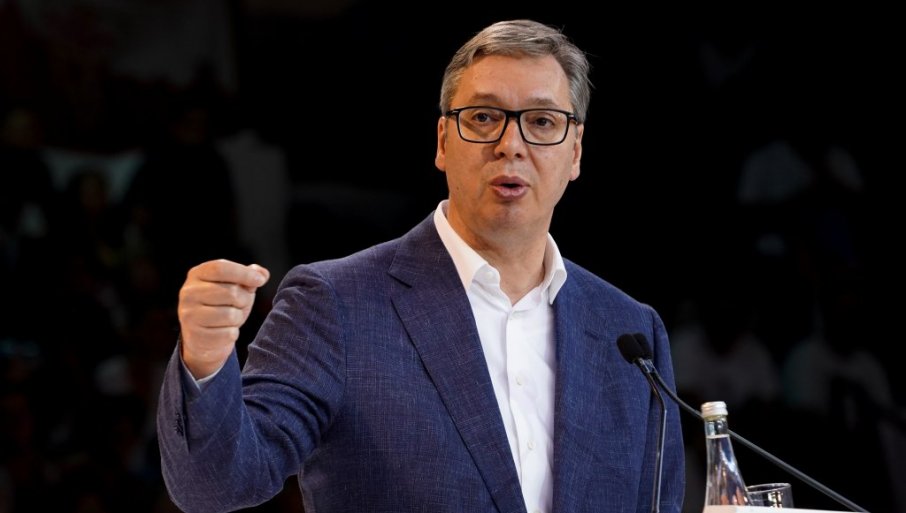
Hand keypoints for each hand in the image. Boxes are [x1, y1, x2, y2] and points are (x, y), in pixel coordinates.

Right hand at [177, 259, 269, 378]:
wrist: (205, 337)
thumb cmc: (223, 306)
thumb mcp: (236, 287)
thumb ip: (249, 277)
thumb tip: (262, 273)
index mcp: (197, 274)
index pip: (220, 268)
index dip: (244, 273)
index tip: (261, 280)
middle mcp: (188, 293)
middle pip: (230, 292)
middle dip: (244, 300)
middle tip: (239, 305)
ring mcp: (189, 315)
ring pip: (231, 315)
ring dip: (238, 318)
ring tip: (230, 318)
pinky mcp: (195, 336)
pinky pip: (228, 334)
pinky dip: (232, 334)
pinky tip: (223, 331)